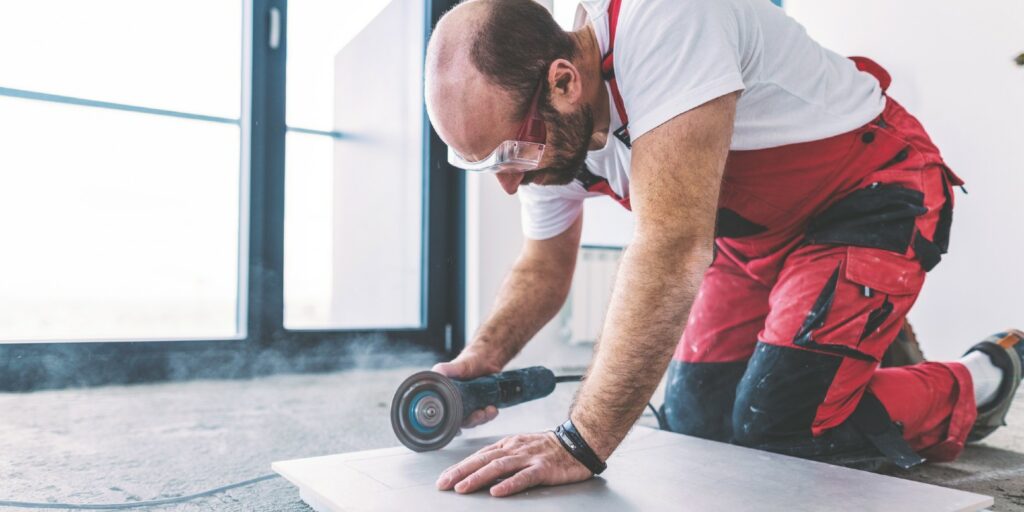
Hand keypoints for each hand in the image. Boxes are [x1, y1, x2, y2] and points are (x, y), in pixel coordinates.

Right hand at [432, 348, 503, 427]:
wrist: (488, 358)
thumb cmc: (469, 360)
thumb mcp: (457, 365)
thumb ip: (444, 369)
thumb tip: (435, 373)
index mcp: (447, 396)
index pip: (446, 414)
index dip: (452, 421)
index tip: (461, 421)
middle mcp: (457, 403)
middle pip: (462, 421)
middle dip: (472, 420)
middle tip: (479, 414)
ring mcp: (471, 405)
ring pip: (475, 419)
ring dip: (483, 418)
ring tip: (489, 409)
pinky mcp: (483, 404)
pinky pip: (486, 415)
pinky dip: (490, 414)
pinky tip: (493, 408)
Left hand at [436, 432, 592, 496]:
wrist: (579, 442)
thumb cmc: (550, 449)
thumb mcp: (522, 448)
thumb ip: (503, 457)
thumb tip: (480, 470)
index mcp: (508, 445)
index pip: (479, 456)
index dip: (460, 467)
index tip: (443, 478)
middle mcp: (515, 449)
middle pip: (483, 460)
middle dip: (461, 472)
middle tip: (444, 484)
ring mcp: (529, 458)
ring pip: (499, 467)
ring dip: (478, 478)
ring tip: (462, 488)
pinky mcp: (544, 468)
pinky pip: (525, 477)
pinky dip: (509, 484)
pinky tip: (497, 492)